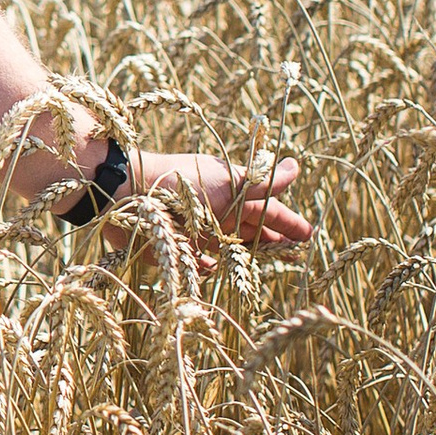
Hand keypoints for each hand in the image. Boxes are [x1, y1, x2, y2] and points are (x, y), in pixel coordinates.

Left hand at [113, 150, 309, 258]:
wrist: (126, 192)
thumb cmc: (180, 184)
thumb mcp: (227, 181)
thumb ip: (262, 182)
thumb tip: (296, 165)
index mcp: (232, 196)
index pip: (269, 213)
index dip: (289, 223)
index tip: (309, 234)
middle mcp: (217, 214)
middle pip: (251, 232)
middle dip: (272, 241)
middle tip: (295, 252)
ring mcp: (197, 233)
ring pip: (229, 248)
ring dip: (244, 255)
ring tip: (264, 264)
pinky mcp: (176, 251)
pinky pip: (199, 263)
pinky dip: (208, 266)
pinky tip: (216, 269)